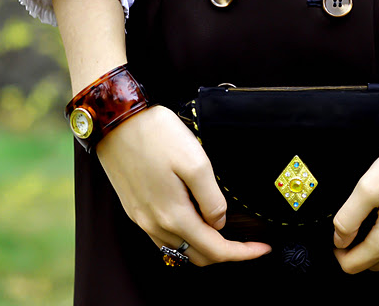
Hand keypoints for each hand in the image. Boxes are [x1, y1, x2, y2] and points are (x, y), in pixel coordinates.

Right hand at [96, 105, 271, 265]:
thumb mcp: (196, 162)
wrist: (116, 122)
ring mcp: (142, 219)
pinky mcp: (135, 209)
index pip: (215, 250)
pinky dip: (185, 238)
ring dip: (205, 247)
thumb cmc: (156, 135)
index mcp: (173, 215)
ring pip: (179, 249)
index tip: (262, 249)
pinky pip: (163, 237)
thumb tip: (218, 222)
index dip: (242, 254)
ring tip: (225, 231)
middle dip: (226, 253)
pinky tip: (196, 221)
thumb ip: (211, 198)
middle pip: (197, 256)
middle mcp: (155, 224)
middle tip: (248, 241)